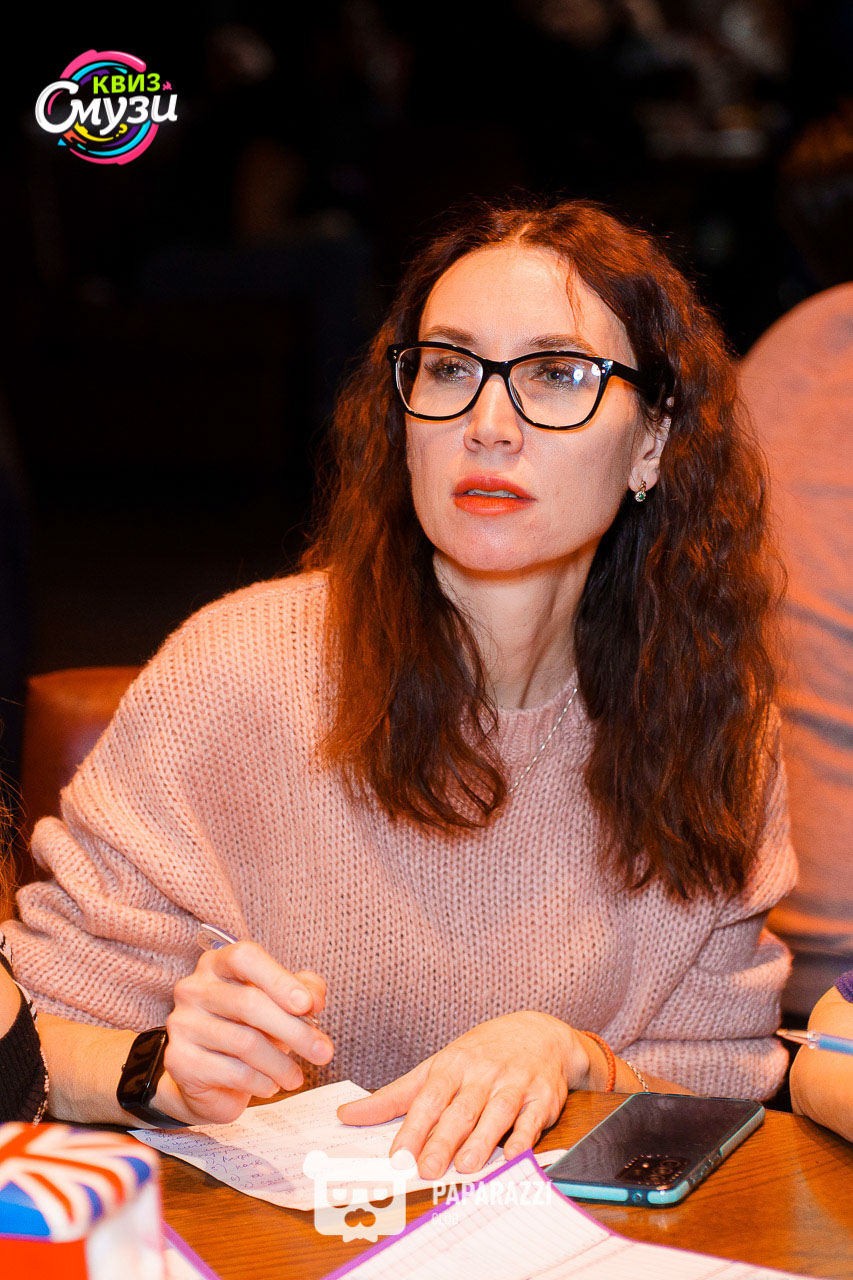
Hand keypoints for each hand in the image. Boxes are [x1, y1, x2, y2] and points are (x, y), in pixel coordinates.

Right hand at [155, 941, 333, 1124]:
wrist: (208, 1079)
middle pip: (249, 1003)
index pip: (244, 957)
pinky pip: (232, 1072)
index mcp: (216, 964)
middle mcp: (193, 989)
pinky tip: (270, 1085)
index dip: (279, 979)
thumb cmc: (248, 1030)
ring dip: (281, 1064)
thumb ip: (303, 991)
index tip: (309, 1006)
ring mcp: (182, 1024)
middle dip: (294, 1030)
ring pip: (244, 1042)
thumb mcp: (280, 1004)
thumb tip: (315, 998)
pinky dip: (261, 1082)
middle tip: (324, 1053)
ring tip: (296, 1077)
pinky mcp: (180, 1060)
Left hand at [337, 1011, 591, 1177]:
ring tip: (467, 1167)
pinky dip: (524, 1138)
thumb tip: (346, 1114)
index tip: (398, 1156)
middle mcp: (482, 1073)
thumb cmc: (480, 1054)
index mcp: (452, 1066)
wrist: (539, 1033)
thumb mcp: (437, 1066)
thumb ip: (394, 1096)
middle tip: (428, 1170)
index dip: (414, 1128)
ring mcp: (514, 1083)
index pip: (428, 1099)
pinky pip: (532, 1119)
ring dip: (482, 1141)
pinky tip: (513, 1156)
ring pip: (496, 1113)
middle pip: (461, 1110)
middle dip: (444, 1141)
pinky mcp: (542, 1097)